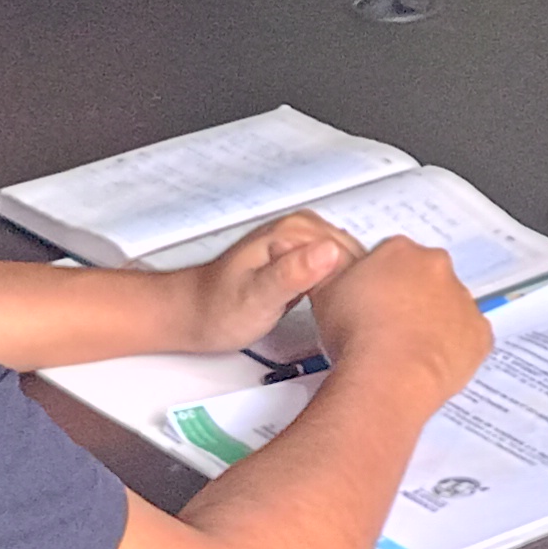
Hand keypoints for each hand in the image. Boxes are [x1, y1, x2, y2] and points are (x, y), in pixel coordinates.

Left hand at [178, 212, 358, 352]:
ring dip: (347, 289)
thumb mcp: (258, 296)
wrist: (192, 315)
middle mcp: (301, 229)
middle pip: (354, 257)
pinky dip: (337, 289)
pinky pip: (335, 272)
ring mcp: (301, 244)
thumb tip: (329, 253)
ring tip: (334, 316)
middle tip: (338, 319)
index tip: (341, 312)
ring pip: (347, 265)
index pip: (352, 254)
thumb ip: (293, 274)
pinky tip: (330, 308)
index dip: (352, 287)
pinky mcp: (301, 261)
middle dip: (352, 287)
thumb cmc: (217, 309)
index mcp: (295, 230)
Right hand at [307, 235, 491, 406]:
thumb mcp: (325, 294)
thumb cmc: (357, 336)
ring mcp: (462, 301)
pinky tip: (430, 361)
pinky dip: (455, 347)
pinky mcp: (479, 334)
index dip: (378, 279)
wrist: (388, 375)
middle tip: (386, 324)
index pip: (392, 254)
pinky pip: (470, 337)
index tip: (370, 298)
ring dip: (434, 320)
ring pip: (450, 306)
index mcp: (401, 252)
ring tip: (406, 348)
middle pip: (425, 276)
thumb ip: (331, 274)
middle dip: (411, 295)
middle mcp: (436, 268)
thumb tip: (326, 268)